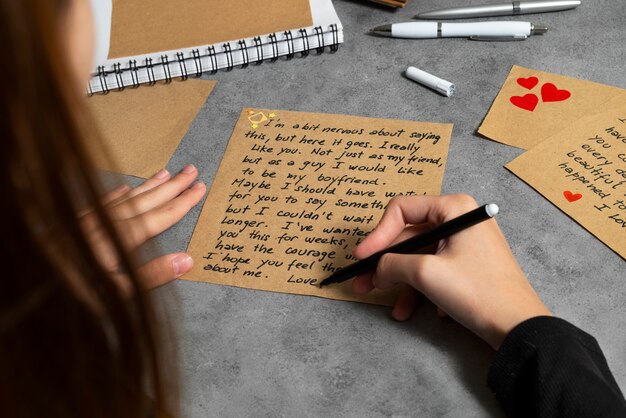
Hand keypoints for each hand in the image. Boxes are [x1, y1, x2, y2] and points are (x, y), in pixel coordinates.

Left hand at [81, 164, 205, 289]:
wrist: (29, 283)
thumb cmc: (72, 294)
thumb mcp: (117, 295)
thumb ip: (151, 276)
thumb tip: (186, 259)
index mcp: (121, 239)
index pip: (160, 217)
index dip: (182, 203)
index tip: (200, 189)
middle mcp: (107, 223)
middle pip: (146, 201)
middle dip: (172, 187)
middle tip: (192, 171)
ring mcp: (88, 220)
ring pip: (126, 198)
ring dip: (148, 186)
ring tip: (167, 173)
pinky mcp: (72, 223)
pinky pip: (100, 202)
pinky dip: (116, 194)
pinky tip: (125, 188)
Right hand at [351, 194, 550, 348]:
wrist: (518, 327)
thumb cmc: (479, 292)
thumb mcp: (425, 273)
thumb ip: (392, 263)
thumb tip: (376, 267)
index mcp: (454, 208)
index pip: (402, 210)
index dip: (377, 234)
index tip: (361, 257)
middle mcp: (461, 219)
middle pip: (409, 236)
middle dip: (386, 263)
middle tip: (363, 282)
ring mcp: (466, 242)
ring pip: (420, 257)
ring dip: (402, 282)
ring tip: (390, 305)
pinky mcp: (469, 264)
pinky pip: (435, 269)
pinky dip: (422, 288)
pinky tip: (419, 310)